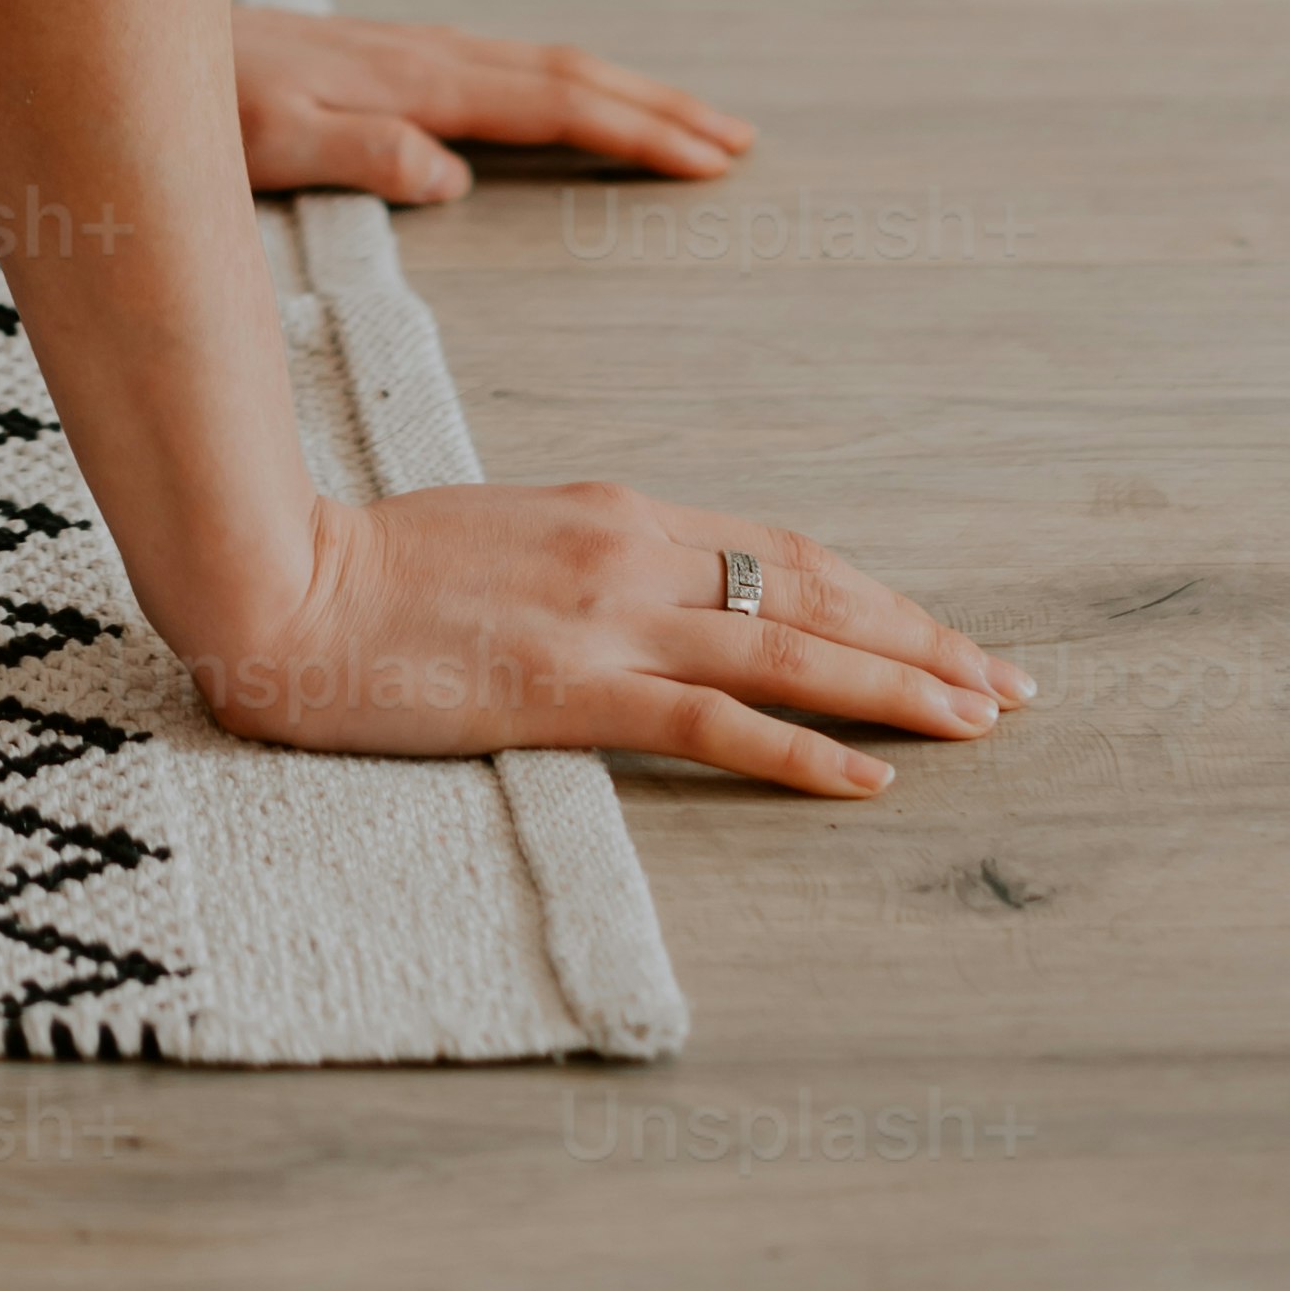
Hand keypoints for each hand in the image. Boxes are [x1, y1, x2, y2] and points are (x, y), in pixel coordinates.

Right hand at [191, 486, 1029, 794]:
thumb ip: (584, 559)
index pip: (781, 552)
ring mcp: (604, 619)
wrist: (280, 582)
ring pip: (788, 652)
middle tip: (1009, 683)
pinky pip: (715, 724)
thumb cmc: (374, 569)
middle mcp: (630, 550)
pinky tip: (869, 779)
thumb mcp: (500, 538)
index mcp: (615, 511)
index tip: (946, 634)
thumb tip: (654, 592)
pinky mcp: (570, 688)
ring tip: (979, 721)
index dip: (876, 595)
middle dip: (921, 639)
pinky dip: (804, 752)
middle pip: (810, 593)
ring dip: (898, 687)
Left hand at [232, 2, 751, 204]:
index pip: (550, 104)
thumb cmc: (195, 101)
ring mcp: (403, 51)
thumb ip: (354, 152)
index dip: (635, 131)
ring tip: (683, 119)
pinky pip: (499, 69)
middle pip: (564, 74)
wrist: (135, 28)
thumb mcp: (261, 142)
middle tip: (739, 139)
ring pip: (537, 65)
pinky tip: (561, 99)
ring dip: (617, 90)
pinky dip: (558, 84)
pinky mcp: (380, 58)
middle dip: (656, 105)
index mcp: (412, 82)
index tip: (712, 159)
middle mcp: (420, 57)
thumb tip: (451, 176)